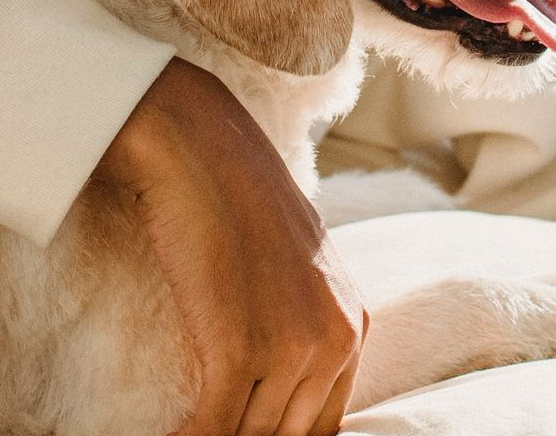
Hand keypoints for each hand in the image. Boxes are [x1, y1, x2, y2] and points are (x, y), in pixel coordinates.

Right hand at [92, 58, 366, 435]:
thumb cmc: (234, 201)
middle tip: (205, 435)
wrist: (201, 147)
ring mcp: (294, 347)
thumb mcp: (293, 270)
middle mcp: (337, 340)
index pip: (323, 426)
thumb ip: (298, 328)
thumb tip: (272, 393)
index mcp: (354, 325)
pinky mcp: (242, 350)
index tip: (242, 435)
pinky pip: (211, 432)